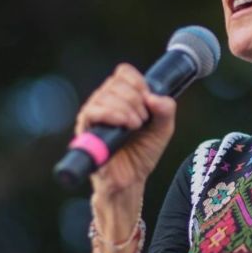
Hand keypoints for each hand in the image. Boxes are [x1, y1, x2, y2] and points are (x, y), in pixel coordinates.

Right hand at [75, 63, 176, 197]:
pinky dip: (113, 115)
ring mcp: (93, 114)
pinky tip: (126, 125)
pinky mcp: (85, 129)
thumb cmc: (142, 153)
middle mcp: (104, 102)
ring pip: (105, 95)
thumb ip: (166, 109)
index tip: (149, 101)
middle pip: (116, 82)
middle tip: (143, 120)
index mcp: (121, 97)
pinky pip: (93, 111)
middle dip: (136, 99)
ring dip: (128, 108)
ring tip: (136, 126)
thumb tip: (153, 97)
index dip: (138, 83)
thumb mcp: (163, 129)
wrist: (131, 180)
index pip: (124, 73)